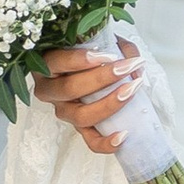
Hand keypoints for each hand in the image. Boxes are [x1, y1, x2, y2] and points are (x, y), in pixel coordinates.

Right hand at [36, 36, 140, 155]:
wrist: (93, 71)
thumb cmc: (93, 52)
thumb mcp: (101, 40)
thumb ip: (118, 47)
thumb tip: (135, 65)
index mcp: (47, 65)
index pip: (58, 62)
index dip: (81, 60)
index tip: (107, 55)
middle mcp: (50, 91)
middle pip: (70, 89)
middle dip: (102, 78)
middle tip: (126, 68)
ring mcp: (63, 111)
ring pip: (80, 116)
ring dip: (109, 104)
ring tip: (131, 90)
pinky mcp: (79, 128)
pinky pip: (90, 141)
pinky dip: (106, 142)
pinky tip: (123, 135)